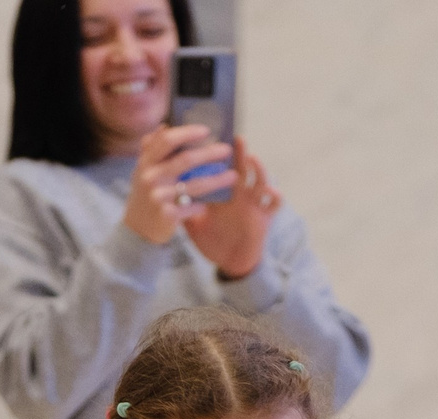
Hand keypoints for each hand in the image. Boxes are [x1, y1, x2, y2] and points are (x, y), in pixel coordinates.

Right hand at [121, 123, 235, 246]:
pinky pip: (192, 207)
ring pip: (195, 185)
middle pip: (185, 160)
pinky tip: (215, 201)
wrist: (138, 229)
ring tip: (234, 176)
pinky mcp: (167, 215)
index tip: (206, 130)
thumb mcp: (143, 170)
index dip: (187, 132)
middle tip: (227, 150)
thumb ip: (152, 149)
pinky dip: (204, 204)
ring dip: (217, 180)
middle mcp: (151, 177)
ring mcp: (158, 197)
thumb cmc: (146, 194)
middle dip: (209, 153)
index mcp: (146, 162)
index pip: (167, 140)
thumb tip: (164, 126)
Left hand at [185, 136, 281, 279]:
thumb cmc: (213, 241)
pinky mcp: (264, 217)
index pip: (221, 168)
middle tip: (235, 138)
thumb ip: (182, 206)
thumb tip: (162, 192)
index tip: (212, 138)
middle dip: (240, 153)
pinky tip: (272, 190)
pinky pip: (274, 205)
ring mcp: (253, 204)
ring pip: (260, 181)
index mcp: (222, 193)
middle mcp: (240, 194)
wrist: (229, 262)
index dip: (218, 155)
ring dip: (258, 169)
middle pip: (242, 168)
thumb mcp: (194, 223)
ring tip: (252, 158)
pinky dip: (276, 196)